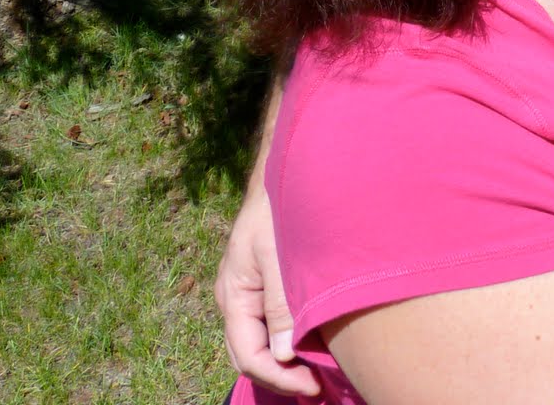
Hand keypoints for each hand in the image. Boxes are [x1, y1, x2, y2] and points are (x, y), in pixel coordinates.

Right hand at [214, 177, 319, 396]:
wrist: (287, 171)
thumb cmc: (279, 209)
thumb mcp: (279, 256)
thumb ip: (281, 304)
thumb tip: (286, 354)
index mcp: (234, 295)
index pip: (249, 355)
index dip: (279, 377)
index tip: (314, 385)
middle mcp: (237, 297)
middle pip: (251, 353)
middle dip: (281, 375)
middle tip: (319, 384)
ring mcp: (250, 289)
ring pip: (262, 339)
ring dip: (286, 359)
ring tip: (319, 369)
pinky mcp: (265, 280)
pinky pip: (272, 320)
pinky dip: (290, 337)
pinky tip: (314, 339)